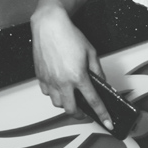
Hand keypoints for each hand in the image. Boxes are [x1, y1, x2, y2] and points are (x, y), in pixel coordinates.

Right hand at [31, 7, 112, 128]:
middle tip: (86, 112)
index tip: (108, 123)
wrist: (49, 25)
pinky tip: (59, 88)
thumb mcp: (91, 52)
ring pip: (57, 103)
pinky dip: (53, 94)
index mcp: (78, 77)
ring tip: (72, 98)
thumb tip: (102, 82)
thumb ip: (97, 70)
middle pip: (71, 109)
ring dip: (66, 104)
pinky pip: (46, 93)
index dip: (102, 114)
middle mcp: (62, 82)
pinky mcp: (40, 76)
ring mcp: (49, 80)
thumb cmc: (69, 35)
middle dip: (80, 115)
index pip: (93, 101)